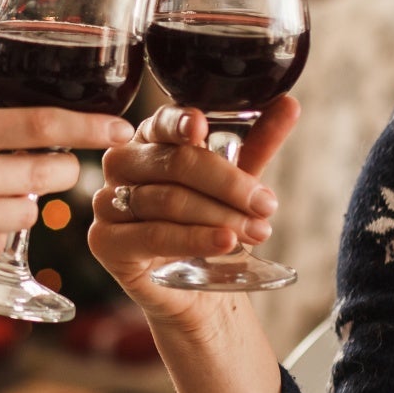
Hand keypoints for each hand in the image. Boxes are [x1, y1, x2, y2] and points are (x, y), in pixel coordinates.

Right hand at [87, 95, 297, 320]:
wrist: (198, 288)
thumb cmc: (210, 224)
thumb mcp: (237, 182)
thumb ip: (258, 143)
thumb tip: (289, 104)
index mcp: (148, 139)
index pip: (161, 122)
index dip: (181, 123)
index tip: (203, 128)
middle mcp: (121, 165)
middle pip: (173, 164)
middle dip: (227, 184)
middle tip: (266, 204)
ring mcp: (107, 202)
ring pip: (168, 201)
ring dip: (219, 216)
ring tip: (257, 230)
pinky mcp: (104, 241)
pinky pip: (153, 235)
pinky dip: (193, 238)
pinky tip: (224, 241)